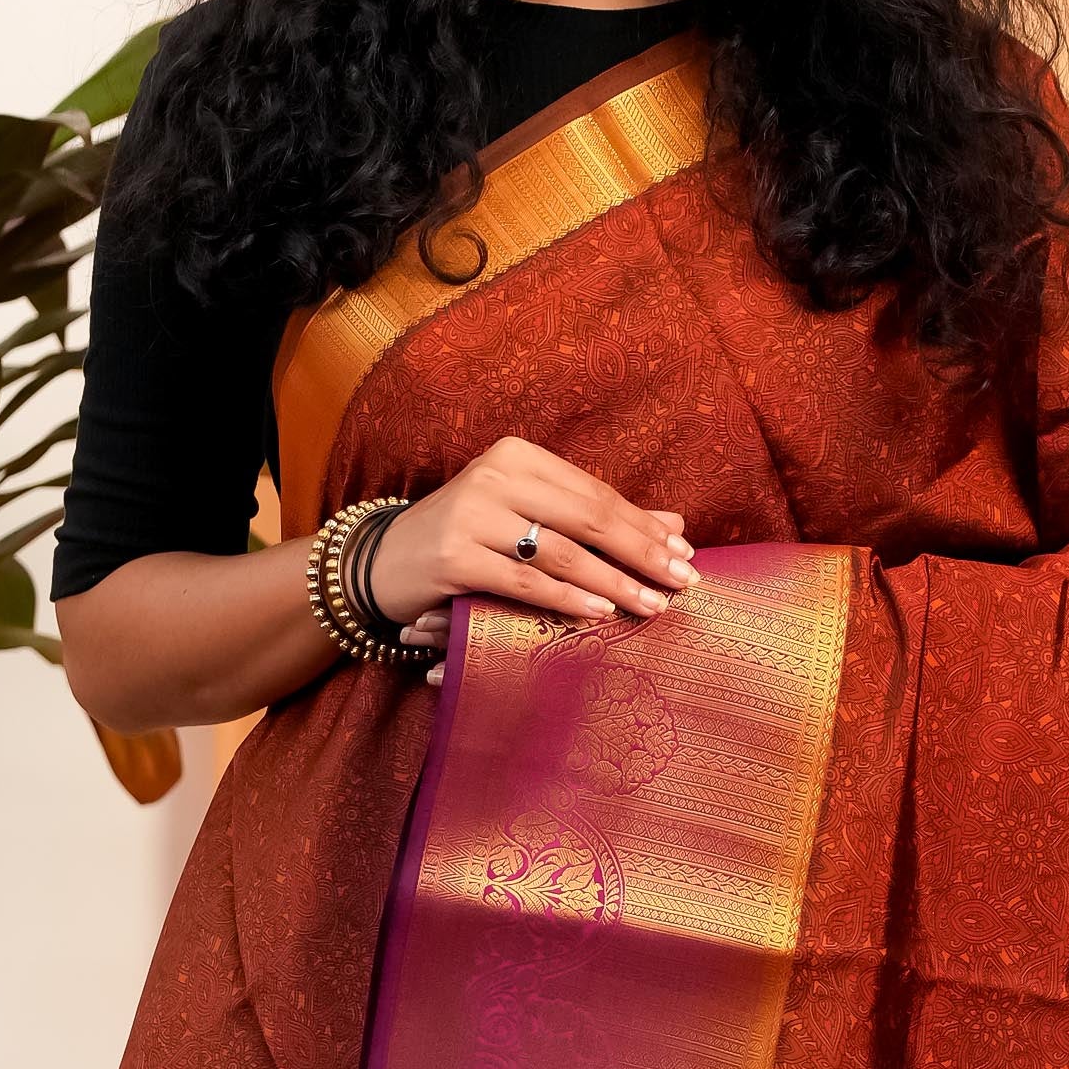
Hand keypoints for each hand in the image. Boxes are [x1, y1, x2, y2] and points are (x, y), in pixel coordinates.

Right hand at [364, 437, 698, 644]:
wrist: (383, 562)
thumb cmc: (467, 538)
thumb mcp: (531, 517)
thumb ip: (597, 518)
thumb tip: (674, 525)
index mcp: (519, 454)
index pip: (597, 493)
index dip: (645, 525)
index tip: (684, 554)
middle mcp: (495, 474)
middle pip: (588, 517)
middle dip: (641, 553)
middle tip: (682, 582)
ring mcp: (471, 514)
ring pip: (561, 552)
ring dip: (613, 583)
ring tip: (651, 606)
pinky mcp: (453, 556)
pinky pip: (525, 580)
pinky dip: (566, 599)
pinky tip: (598, 614)